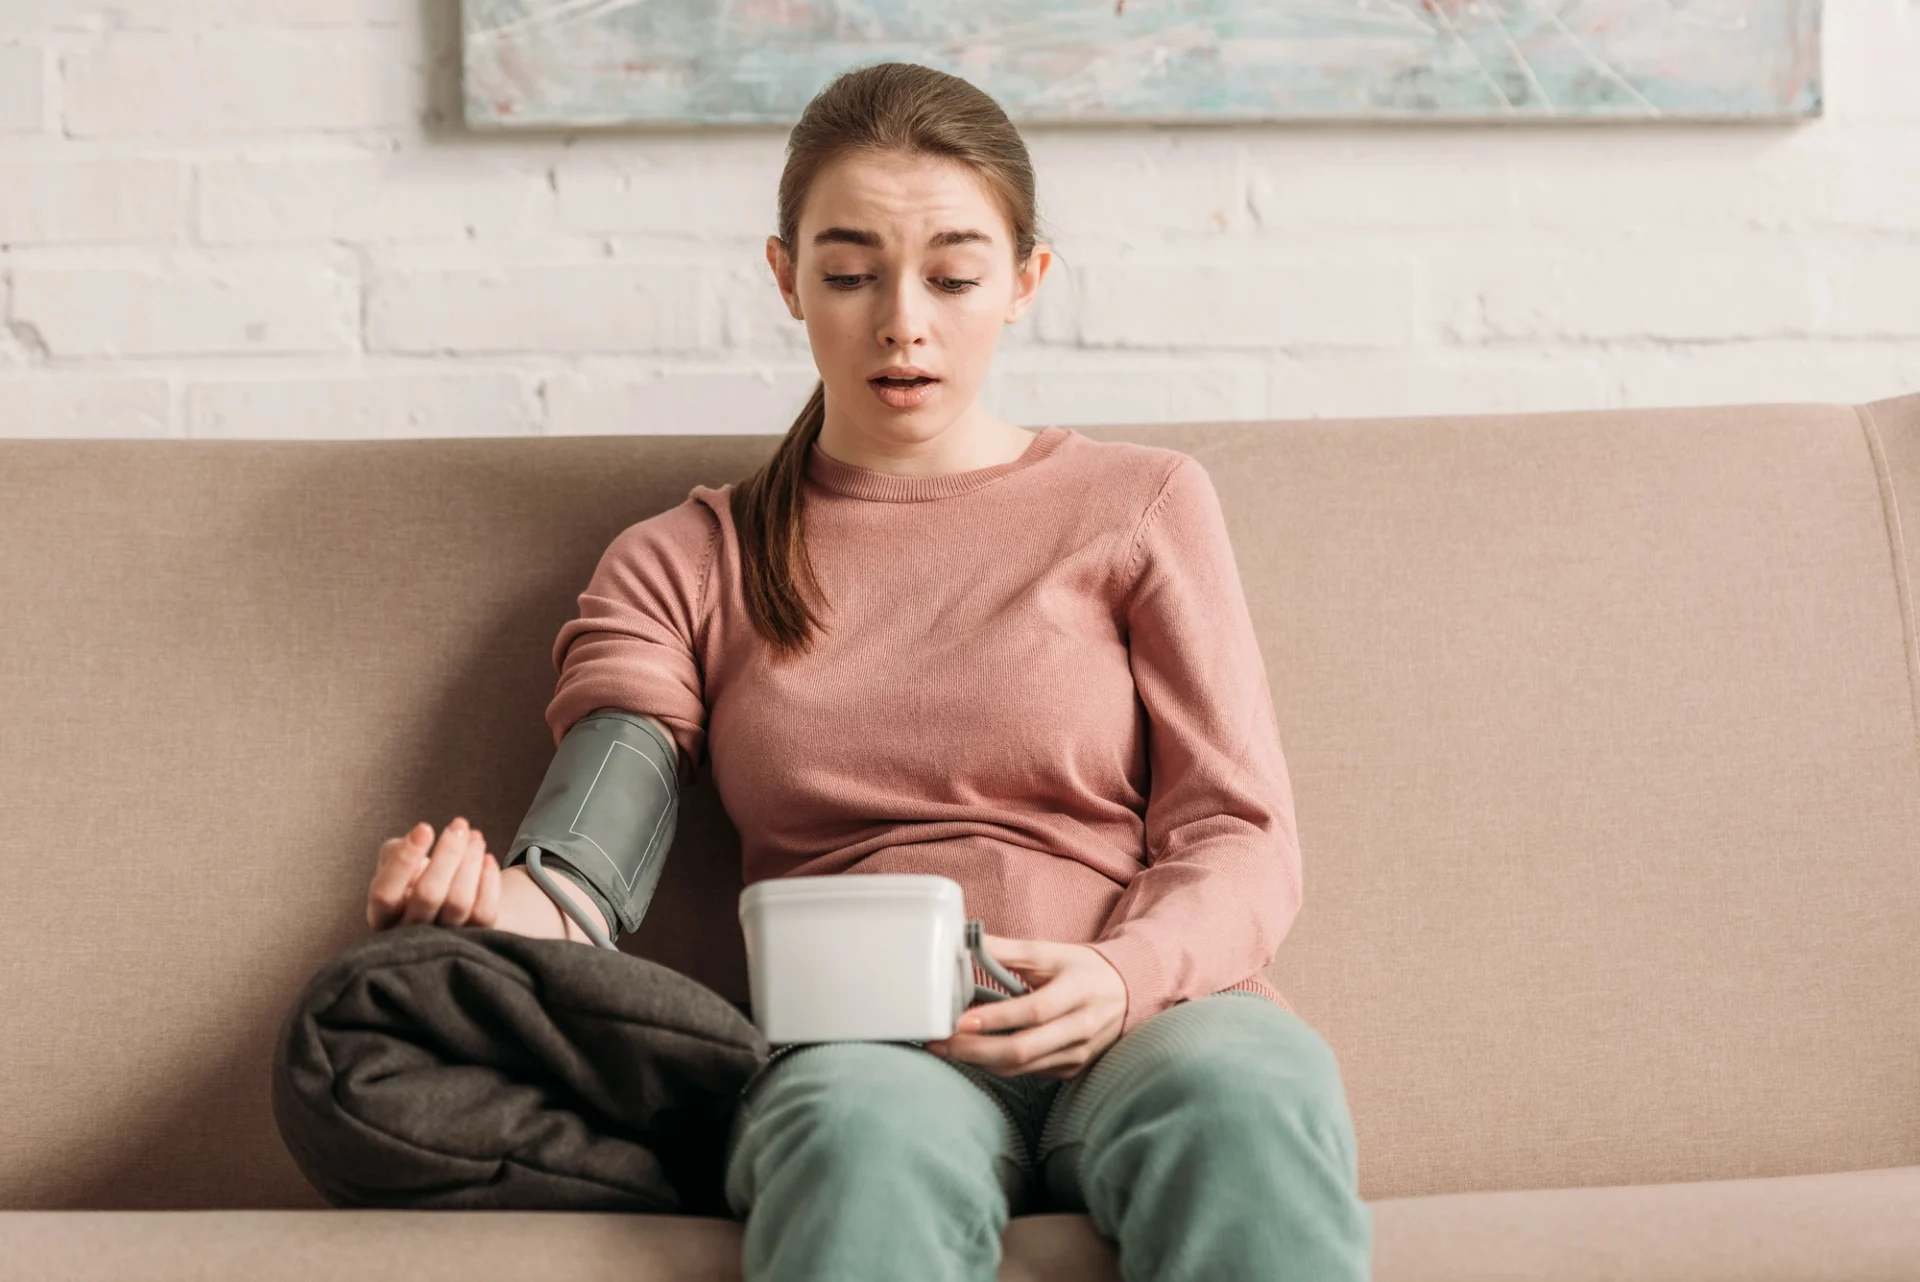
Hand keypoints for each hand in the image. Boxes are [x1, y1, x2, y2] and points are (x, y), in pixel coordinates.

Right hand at [365, 817, 501, 930]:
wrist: (447, 903)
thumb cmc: (415, 877)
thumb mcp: (395, 863)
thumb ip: (395, 851)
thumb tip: (418, 836)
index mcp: (382, 915)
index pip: (384, 893)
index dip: (404, 860)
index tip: (425, 828)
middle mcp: (408, 934)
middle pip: (428, 895)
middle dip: (448, 853)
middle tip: (460, 825)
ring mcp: (442, 942)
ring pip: (458, 903)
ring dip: (470, 861)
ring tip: (475, 836)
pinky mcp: (473, 940)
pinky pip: (484, 913)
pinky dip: (489, 881)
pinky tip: (488, 858)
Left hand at [923, 935, 1127, 1079]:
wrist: (1126, 993)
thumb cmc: (1082, 969)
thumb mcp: (1049, 952)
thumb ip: (1007, 950)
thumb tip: (964, 941)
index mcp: (1077, 991)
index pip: (1033, 1011)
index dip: (995, 1019)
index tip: (960, 1020)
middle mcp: (1081, 1028)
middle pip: (1024, 1049)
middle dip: (976, 1050)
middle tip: (940, 1043)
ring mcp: (1077, 1054)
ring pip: (1022, 1068)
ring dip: (980, 1061)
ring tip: (947, 1049)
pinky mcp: (1071, 1069)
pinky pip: (1028, 1074)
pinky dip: (998, 1066)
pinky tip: (974, 1054)